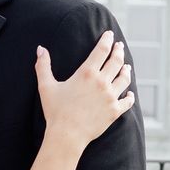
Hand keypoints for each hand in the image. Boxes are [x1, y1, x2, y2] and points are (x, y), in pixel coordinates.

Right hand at [36, 30, 134, 145]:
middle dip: (118, 51)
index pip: (101, 50)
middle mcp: (102, 82)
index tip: (109, 34)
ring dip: (126, 70)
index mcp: (87, 73)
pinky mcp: (115, 111)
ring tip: (126, 66)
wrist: (67, 135)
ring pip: (124, 79)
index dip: (107, 40)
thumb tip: (40, 49)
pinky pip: (127, 101)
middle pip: (116, 61)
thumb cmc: (55, 111)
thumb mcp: (46, 86)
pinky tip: (129, 93)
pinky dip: (129, 96)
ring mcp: (110, 97)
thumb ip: (43, 66)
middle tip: (119, 46)